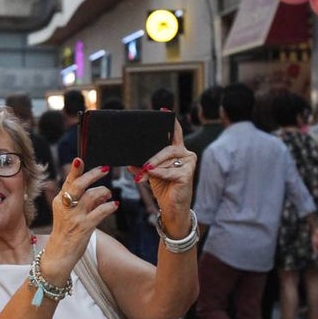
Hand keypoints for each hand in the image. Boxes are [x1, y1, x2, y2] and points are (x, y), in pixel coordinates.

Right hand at [46, 158, 117, 276]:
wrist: (59, 255)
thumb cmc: (65, 233)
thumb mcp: (68, 214)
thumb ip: (82, 201)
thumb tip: (101, 191)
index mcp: (60, 201)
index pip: (68, 182)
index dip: (74, 170)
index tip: (79, 159)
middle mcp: (65, 207)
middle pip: (79, 185)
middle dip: (93, 175)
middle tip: (105, 169)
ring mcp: (75, 217)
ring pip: (91, 196)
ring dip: (104, 191)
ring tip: (109, 194)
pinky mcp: (84, 227)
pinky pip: (100, 212)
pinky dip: (109, 206)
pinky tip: (114, 205)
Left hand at [131, 118, 195, 237]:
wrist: (171, 207)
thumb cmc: (163, 188)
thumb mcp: (150, 173)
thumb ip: (142, 164)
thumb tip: (129, 161)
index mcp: (177, 151)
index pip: (175, 133)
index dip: (170, 122)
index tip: (163, 111)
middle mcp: (185, 154)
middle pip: (167, 148)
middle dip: (153, 156)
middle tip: (143, 165)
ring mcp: (189, 164)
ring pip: (167, 159)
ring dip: (153, 166)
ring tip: (143, 172)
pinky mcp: (187, 174)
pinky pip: (170, 171)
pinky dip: (159, 173)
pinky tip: (150, 173)